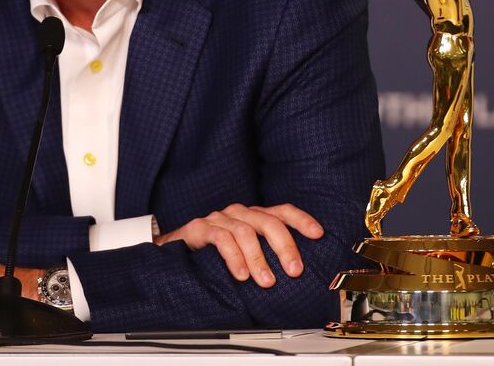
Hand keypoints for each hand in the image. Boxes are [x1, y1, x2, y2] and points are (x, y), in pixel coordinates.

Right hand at [154, 203, 322, 286]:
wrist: (174, 252)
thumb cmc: (214, 256)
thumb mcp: (245, 255)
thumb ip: (266, 258)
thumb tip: (297, 276)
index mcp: (253, 217)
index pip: (282, 211)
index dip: (301, 220)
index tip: (318, 234)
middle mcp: (238, 213)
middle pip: (267, 221)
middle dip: (285, 246)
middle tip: (294, 270)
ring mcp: (219, 219)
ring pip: (245, 231)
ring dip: (259, 259)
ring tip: (267, 282)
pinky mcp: (199, 228)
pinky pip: (220, 238)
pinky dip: (234, 257)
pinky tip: (241, 275)